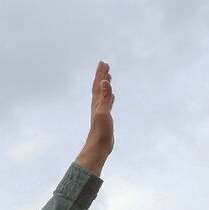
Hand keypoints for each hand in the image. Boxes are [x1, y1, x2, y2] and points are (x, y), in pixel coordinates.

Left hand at [74, 61, 114, 175]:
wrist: (99, 146)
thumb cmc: (100, 131)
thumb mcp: (103, 112)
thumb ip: (104, 97)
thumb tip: (103, 82)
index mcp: (96, 103)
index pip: (98, 85)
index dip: (100, 74)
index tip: (102, 63)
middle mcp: (97, 105)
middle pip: (99, 87)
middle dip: (101, 76)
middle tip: (105, 65)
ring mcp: (101, 111)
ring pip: (103, 94)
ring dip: (105, 85)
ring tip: (108, 77)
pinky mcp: (105, 118)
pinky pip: (108, 103)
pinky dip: (110, 97)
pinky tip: (112, 96)